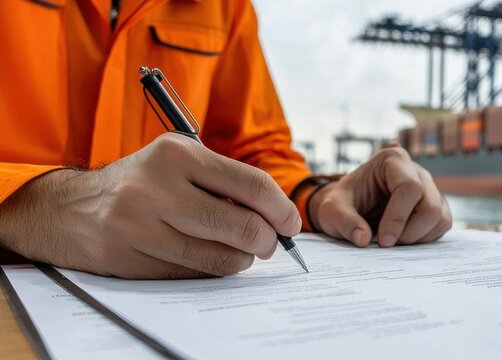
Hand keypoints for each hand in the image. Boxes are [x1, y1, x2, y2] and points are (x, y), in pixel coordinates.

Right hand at [0, 133, 300, 278]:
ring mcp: (140, 224)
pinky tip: (207, 258)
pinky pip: (192, 273)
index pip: (251, 184)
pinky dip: (211, 271)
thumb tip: (277, 214)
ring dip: (242, 260)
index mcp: (178, 154)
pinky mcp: (129, 257)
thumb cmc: (140, 182)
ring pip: (220, 257)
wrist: (69, 207)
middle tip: (270, 244)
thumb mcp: (177, 161)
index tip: (291, 224)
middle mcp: (157, 186)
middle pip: (242, 226)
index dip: (281, 209)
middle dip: (267, 241)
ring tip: (240, 252)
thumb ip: (224, 181)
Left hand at [308, 146, 451, 246]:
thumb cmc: (342, 203)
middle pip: (430, 206)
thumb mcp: (331, 210)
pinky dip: (424, 239)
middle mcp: (417, 171)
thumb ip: (343, 221)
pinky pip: (441, 226)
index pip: (410, 188)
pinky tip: (402, 239)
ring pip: (439, 218)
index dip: (398, 217)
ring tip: (392, 240)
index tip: (383, 241)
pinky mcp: (436, 207)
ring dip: (417, 238)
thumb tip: (363, 239)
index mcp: (393, 160)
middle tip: (386, 244)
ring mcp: (430, 189)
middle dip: (409, 232)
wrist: (349, 208)